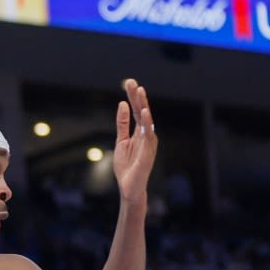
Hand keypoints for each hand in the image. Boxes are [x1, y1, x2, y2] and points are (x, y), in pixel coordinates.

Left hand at [113, 78, 156, 203]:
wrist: (129, 187)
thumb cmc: (127, 165)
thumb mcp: (121, 140)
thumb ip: (122, 123)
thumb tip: (122, 104)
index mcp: (140, 132)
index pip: (136, 110)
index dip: (133, 96)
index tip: (129, 82)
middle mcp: (147, 135)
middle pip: (142, 112)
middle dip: (137, 96)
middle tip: (131, 81)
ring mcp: (149, 143)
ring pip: (146, 120)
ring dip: (143, 105)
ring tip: (139, 91)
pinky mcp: (148, 152)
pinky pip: (148, 135)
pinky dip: (146, 122)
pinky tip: (143, 111)